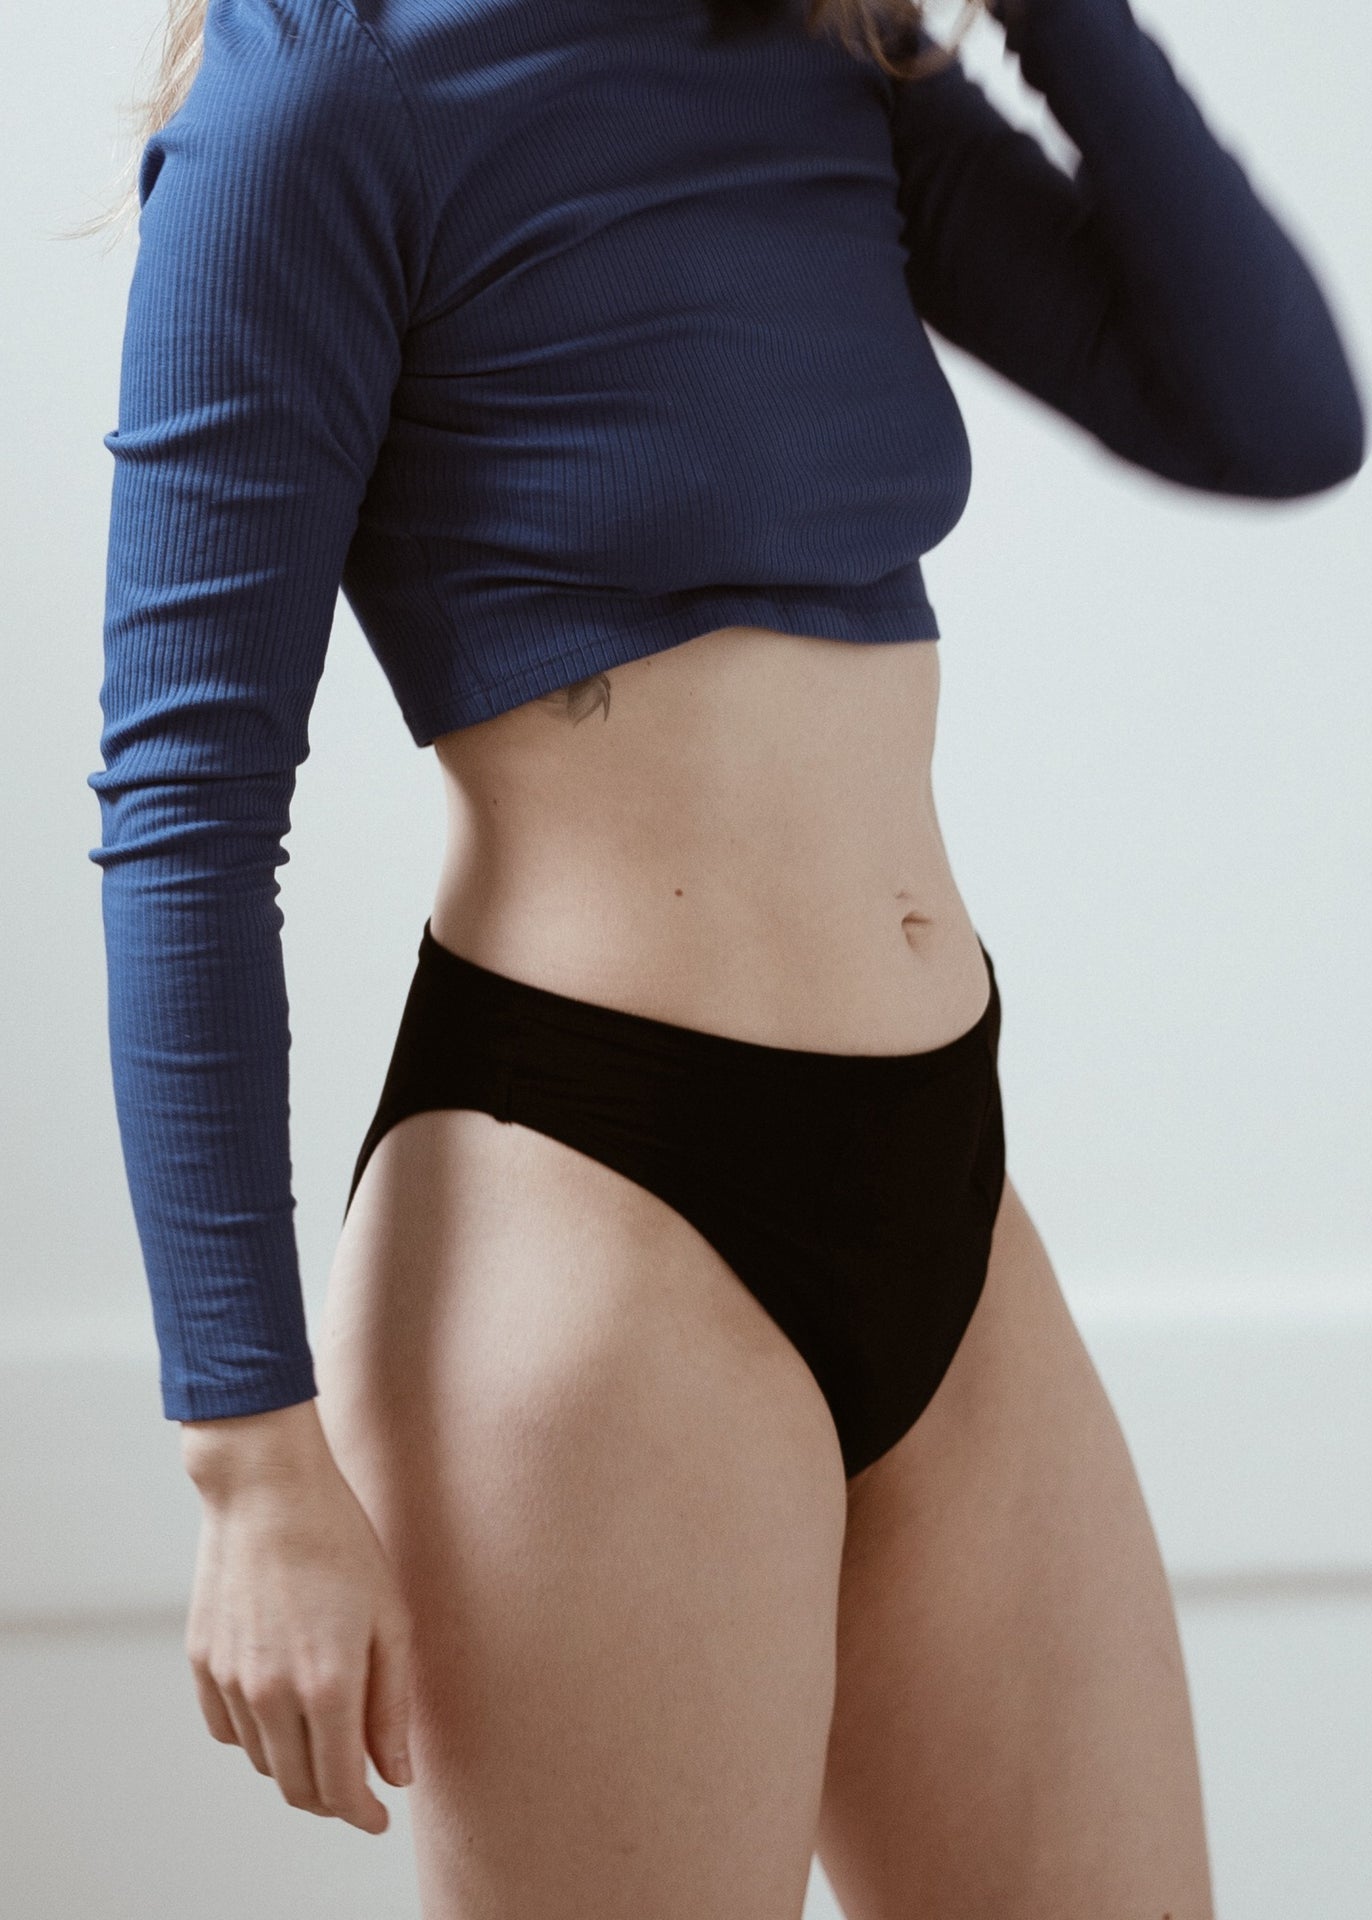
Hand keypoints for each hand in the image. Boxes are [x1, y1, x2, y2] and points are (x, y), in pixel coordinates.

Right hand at [182, 1406, 413, 1832]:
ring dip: (294, 1766)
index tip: (379, 1818)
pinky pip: (226, 1729)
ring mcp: (229, 1680)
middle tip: (357, 1787)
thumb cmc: (341, 1544)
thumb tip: (396, 1774)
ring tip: (324, 1738)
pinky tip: (279, 1711)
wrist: (267, 1489)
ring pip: (262, 1761)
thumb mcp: (391, 1620)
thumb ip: (392, 1706)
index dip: (362, 1815)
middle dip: (331, 1800)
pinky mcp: (201, 1661)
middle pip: (297, 1787)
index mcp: (327, 1687)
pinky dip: (255, 1737)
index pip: (341, 1788)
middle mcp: (271, 1695)